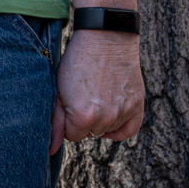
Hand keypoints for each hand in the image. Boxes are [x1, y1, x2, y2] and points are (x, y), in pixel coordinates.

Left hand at [51, 31, 144, 153]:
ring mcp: (123, 112)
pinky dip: (119, 129)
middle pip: (89, 133)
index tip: (69, 101)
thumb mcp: (59, 87)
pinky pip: (128, 131)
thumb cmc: (78, 60)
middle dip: (83, 119)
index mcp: (82, 116)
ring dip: (101, 119)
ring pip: (107, 130)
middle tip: (83, 95)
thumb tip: (51, 150)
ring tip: (97, 94)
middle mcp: (104, 119)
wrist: (105, 36)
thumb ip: (54, 122)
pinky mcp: (137, 105)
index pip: (72, 135)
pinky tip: (111, 117)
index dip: (68, 119)